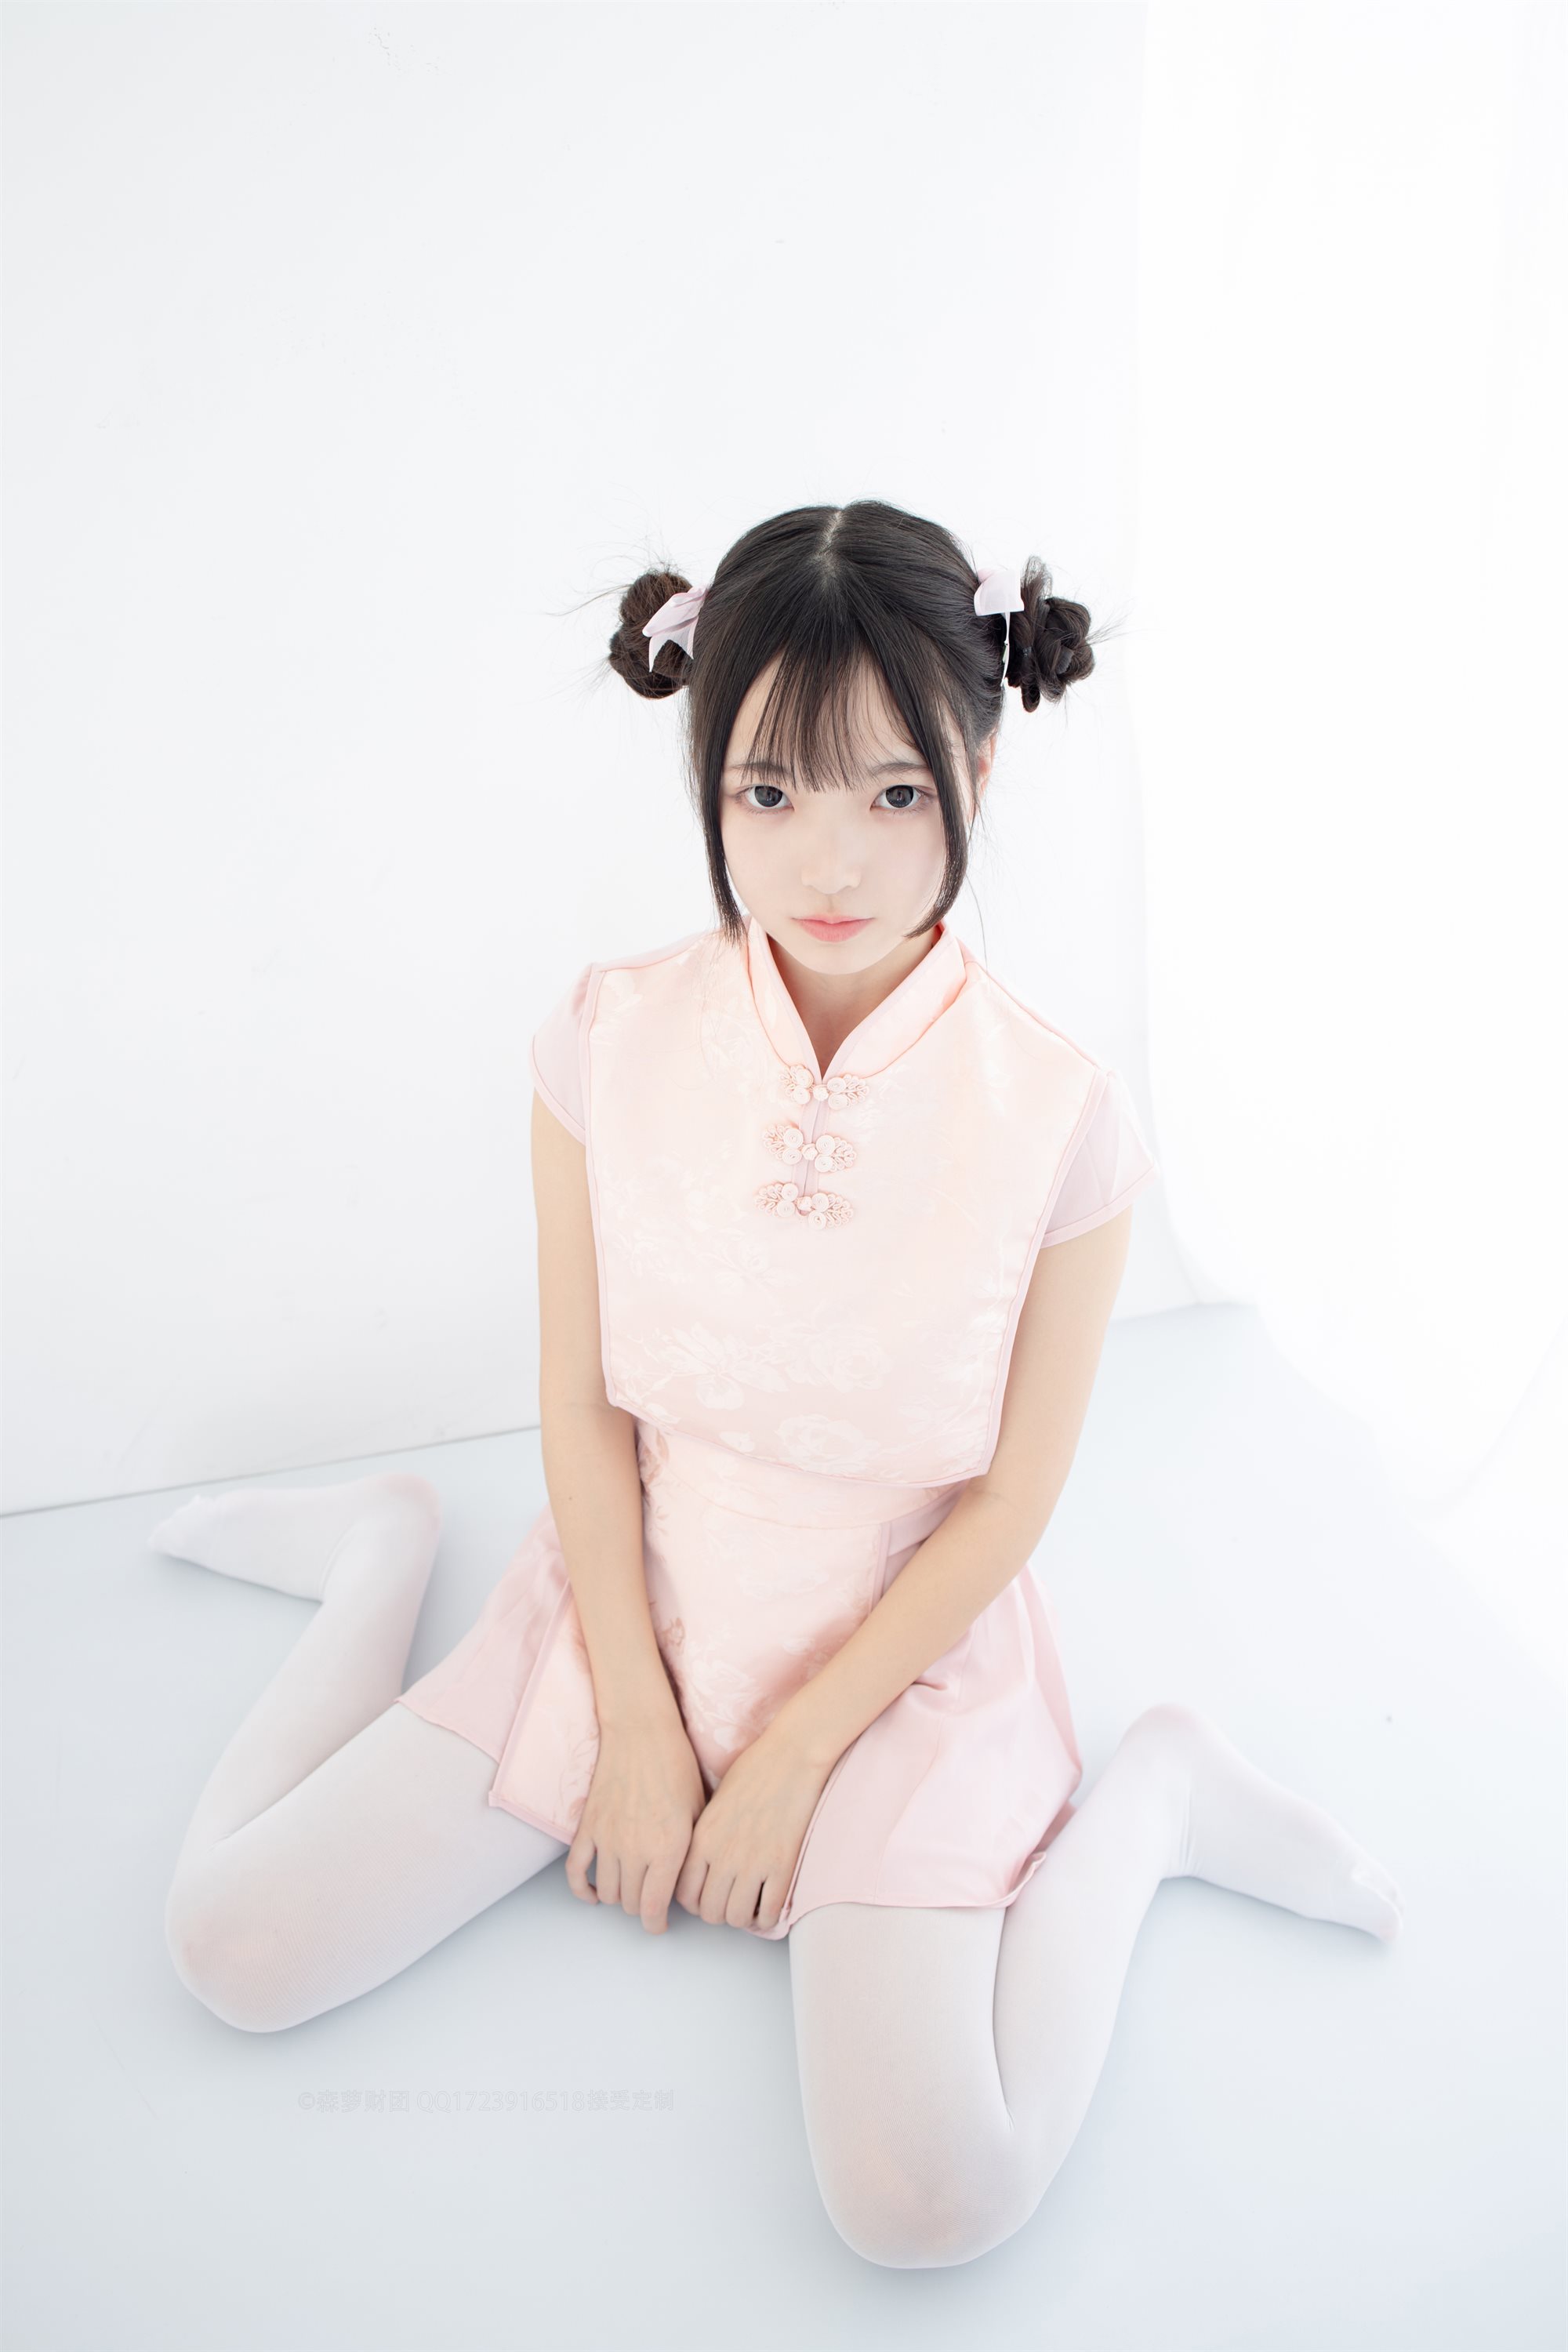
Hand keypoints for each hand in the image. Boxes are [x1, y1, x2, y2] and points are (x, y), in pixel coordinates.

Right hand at [565, 1715, 707, 1934]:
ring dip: (617, 1897)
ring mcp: (607, 1840)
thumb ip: (692, 1852)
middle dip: (641, 1908)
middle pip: (630, 1904)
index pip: (653, 1909)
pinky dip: (581, 1890)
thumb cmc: (677, 1767)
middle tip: (650, 1899)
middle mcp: (635, 1850)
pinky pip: (575, 1872)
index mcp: (668, 1849)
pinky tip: (592, 1895)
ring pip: (606, 1892)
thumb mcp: (699, 1811)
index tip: (659, 1925)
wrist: (641, 1732)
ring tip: (630, 1888)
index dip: (655, 1925)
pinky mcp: (587, 1828)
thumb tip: (689, 1885)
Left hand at [675, 1732, 836, 1934]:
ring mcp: (753, 1863)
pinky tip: (769, 1904)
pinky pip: (769, 1913)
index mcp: (702, 1839)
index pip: (684, 1894)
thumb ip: (704, 1836)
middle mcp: (723, 1855)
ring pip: (737, 1918)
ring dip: (742, 1916)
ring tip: (749, 1903)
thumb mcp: (714, 1802)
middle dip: (717, 1913)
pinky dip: (767, 1917)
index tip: (705, 1897)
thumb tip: (702, 1864)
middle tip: (729, 1901)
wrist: (791, 1756)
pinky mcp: (782, 1866)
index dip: (694, 1903)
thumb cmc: (753, 1770)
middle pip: (709, 1912)